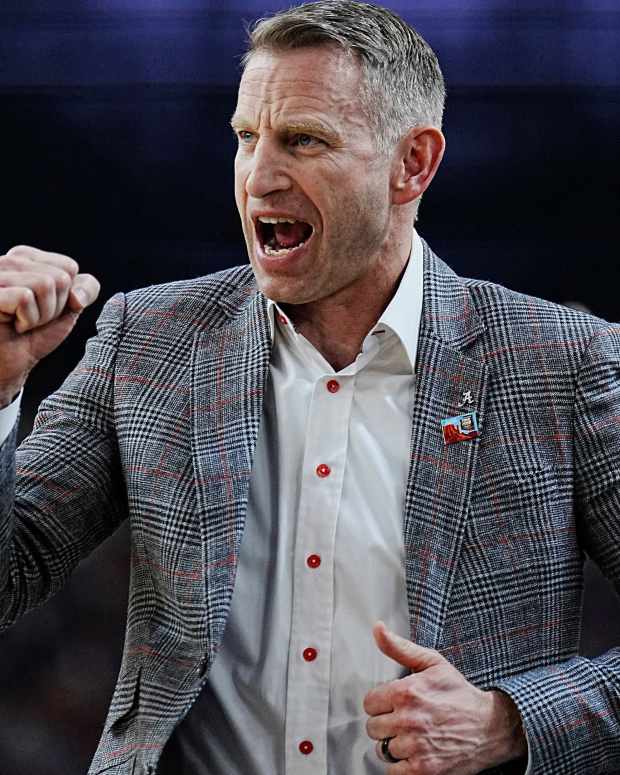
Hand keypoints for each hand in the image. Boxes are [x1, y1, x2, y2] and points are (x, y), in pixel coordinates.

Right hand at [0, 245, 99, 405]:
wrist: (8, 365)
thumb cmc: (33, 335)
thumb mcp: (68, 309)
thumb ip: (85, 289)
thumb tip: (77, 293)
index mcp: (28, 258)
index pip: (69, 267)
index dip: (66, 296)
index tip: (43, 308)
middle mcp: (10, 260)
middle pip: (60, 277)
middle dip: (53, 307)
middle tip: (31, 318)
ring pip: (45, 284)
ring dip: (40, 315)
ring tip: (21, 322)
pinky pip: (25, 297)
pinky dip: (26, 319)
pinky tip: (11, 324)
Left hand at [364, 622, 526, 773]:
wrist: (491, 726)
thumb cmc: (459, 693)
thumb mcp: (432, 662)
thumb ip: (399, 647)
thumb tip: (378, 629)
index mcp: (406, 691)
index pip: (369, 703)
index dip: (381, 703)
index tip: (394, 703)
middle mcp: (409, 719)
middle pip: (373, 727)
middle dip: (387, 723)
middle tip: (406, 719)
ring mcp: (416, 746)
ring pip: (382, 749)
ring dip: (394, 744)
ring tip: (412, 735)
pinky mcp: (424, 769)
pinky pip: (393, 771)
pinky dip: (401, 765)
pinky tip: (415, 752)